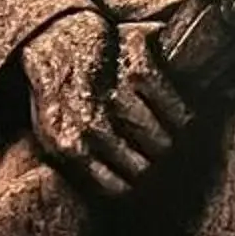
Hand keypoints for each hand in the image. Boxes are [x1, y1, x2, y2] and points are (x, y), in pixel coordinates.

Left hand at [21, 11, 188, 198]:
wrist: (55, 41)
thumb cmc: (61, 95)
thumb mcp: (53, 135)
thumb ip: (79, 163)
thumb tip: (118, 194)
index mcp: (67, 146)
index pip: (116, 188)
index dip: (137, 188)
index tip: (147, 185)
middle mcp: (89, 122)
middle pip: (142, 167)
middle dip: (157, 167)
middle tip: (165, 162)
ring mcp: (112, 90)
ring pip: (157, 138)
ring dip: (170, 142)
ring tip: (174, 142)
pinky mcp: (132, 63)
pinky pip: (167, 101)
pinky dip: (178, 112)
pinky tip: (181, 118)